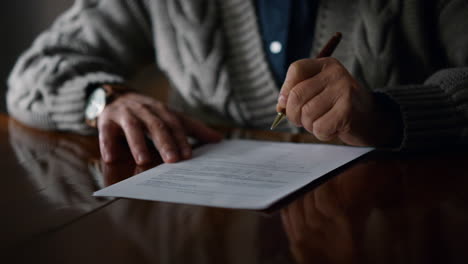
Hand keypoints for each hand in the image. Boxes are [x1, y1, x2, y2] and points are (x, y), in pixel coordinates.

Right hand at [97, 91, 221, 164]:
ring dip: (138, 144)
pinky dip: (108, 144)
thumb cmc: (149, 112)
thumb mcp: (170, 117)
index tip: (188, 155)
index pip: (174, 124)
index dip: (181, 139)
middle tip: (172, 160)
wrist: (116, 96)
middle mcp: (145, 110)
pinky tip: (111, 157)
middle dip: (164, 143)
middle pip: (156, 126)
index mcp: (162, 110)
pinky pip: (106, 132)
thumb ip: (193, 129)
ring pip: (132, 128)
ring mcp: (125, 114)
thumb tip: (218, 139)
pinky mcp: (107, 120)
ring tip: (143, 160)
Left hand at [276, 58, 401, 146]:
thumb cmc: (338, 107)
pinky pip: (319, 128)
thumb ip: (297, 94)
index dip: (286, 90)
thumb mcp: (318, 93)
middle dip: (294, 114)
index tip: (287, 104)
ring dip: (310, 126)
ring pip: (306, 114)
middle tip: (304, 120)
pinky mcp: (348, 111)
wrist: (373, 120)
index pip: (296, 69)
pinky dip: (323, 134)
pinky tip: (334, 128)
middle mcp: (336, 74)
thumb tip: (280, 105)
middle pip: (296, 95)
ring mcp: (344, 91)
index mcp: (326, 65)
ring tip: (324, 122)